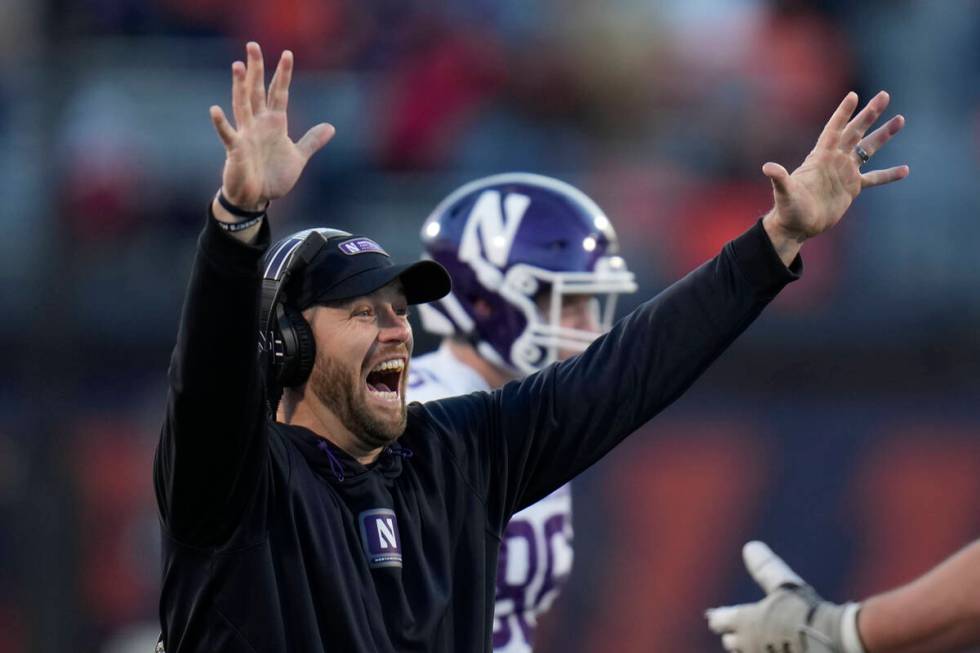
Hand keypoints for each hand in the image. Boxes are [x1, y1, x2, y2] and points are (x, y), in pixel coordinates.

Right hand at [210, 42, 335, 210]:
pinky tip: (215, 110)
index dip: (283, 74)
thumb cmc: (273, 177)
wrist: (256, 198)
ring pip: (242, 105)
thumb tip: (331, 127)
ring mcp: (245, 135)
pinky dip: (221, 123)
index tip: (287, 53)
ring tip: (238, 66)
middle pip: (256, 91)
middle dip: (256, 69)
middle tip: (253, 45)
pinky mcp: (235, 150)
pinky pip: (227, 134)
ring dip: (239, 86)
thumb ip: (311, 141)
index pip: (278, 93)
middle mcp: (258, 124)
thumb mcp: (297, 157)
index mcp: (274, 124)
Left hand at [705, 542, 864, 652]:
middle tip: (740, 631)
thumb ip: (765, 568)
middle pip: (731, 642)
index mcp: (744, 621)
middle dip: (735, 636)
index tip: (716, 616)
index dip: (719, 618)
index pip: (719, 621)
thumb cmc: (806, 611)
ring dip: (749, 648)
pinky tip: (777, 648)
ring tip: (760, 641)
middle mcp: (747, 644)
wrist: (833, 641)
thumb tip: (750, 547)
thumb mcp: (785, 585)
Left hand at [762, 91, 908, 263]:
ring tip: (900, 120)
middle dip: (869, 114)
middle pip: (855, 132)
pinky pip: (874, 178)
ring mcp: (845, 173)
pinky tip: (905, 170)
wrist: (797, 226)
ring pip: (868, 149)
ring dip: (883, 135)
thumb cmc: (789, 209)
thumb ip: (780, 178)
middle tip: (884, 95)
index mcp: (820, 157)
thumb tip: (767, 167)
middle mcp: (834, 160)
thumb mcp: (784, 193)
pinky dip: (888, 175)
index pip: (833, 130)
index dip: (842, 114)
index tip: (853, 95)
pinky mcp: (852, 188)